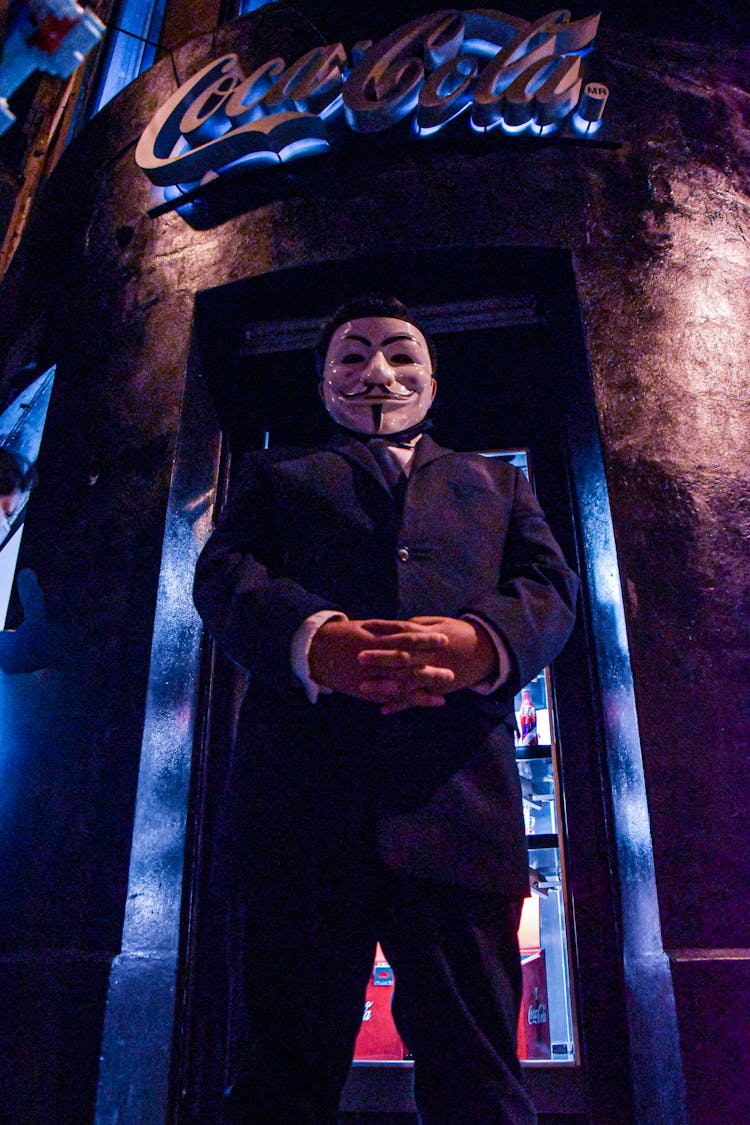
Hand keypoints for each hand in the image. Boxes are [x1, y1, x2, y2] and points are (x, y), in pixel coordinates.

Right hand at [309, 618, 451, 708]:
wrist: (315, 653)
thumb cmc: (342, 637)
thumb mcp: (364, 628)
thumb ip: (387, 631)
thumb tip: (410, 628)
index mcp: (374, 639)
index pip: (404, 638)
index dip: (425, 639)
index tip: (444, 638)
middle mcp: (374, 658)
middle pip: (407, 663)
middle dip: (430, 666)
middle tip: (452, 669)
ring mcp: (370, 676)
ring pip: (402, 682)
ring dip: (425, 685)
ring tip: (446, 686)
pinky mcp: (366, 691)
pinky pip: (391, 697)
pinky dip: (410, 700)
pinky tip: (429, 702)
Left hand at [357, 616, 497, 713]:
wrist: (487, 651)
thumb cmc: (461, 634)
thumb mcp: (442, 623)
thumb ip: (420, 625)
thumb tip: (399, 625)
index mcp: (430, 636)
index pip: (404, 630)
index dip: (385, 628)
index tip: (365, 627)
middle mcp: (431, 655)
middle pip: (403, 656)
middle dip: (380, 657)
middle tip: (358, 657)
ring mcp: (435, 673)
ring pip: (407, 680)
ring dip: (385, 685)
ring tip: (363, 687)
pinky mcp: (439, 688)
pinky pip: (418, 697)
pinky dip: (401, 704)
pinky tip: (383, 709)